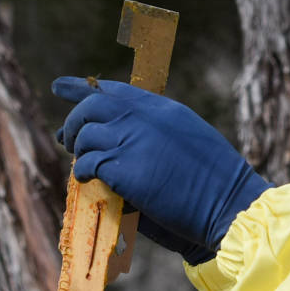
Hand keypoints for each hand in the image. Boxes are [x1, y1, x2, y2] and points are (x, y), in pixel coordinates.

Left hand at [50, 78, 269, 265]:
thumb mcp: (188, 139)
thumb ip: (155, 132)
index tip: (60, 86)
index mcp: (162, 109)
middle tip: (66, 137)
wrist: (229, 204)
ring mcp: (132, 141)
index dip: (82, 88)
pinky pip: (88, 162)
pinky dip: (83, 170)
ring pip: (85, 134)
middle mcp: (144, 118)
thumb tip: (124, 138)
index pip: (114, 89)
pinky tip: (86, 178)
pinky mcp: (124, 169)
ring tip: (82, 163)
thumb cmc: (217, 181)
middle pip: (91, 106)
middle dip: (74, 120)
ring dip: (78, 149)